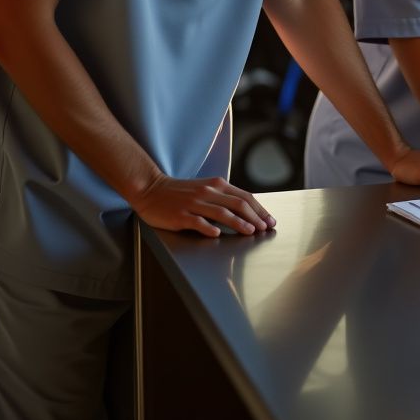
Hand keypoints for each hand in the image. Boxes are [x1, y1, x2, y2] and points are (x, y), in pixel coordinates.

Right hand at [131, 173, 275, 237]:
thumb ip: (223, 197)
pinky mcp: (181, 215)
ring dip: (239, 223)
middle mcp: (208, 192)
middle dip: (255, 218)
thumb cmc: (180, 192)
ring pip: (222, 213)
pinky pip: (198, 222)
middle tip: (265, 229)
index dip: (260, 210)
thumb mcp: (205, 189)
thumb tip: (246, 211)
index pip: (245, 197)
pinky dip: (209, 228)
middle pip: (238, 204)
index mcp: (217, 185)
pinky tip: (217, 234)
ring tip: (250, 232)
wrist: (150, 189)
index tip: (269, 221)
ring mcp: (194, 203)